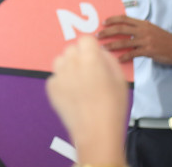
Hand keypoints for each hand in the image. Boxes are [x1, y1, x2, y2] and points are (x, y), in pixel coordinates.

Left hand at [46, 37, 127, 165]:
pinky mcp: (51, 87)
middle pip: (71, 48)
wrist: (96, 133)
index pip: (86, 39)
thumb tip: (100, 53)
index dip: (92, 48)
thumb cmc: (112, 108)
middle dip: (79, 56)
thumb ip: (109, 60)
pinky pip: (55, 77)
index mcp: (91, 59)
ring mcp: (59, 75)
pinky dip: (62, 82)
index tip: (95, 56)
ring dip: (68, 66)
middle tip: (89, 72)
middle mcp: (72, 63)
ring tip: (79, 82)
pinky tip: (73, 94)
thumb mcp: (120, 80)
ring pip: (60, 60)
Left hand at [97, 15, 171, 64]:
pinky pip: (133, 54)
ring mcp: (146, 40)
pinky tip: (117, 60)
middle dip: (107, 32)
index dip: (113, 19)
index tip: (103, 22)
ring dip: (112, 45)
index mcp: (143, 24)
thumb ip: (140, 30)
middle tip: (97, 35)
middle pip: (121, 29)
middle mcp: (143, 30)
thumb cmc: (166, 40)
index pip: (125, 18)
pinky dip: (124, 57)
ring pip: (124, 42)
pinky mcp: (148, 51)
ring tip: (103, 48)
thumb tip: (126, 32)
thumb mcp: (152, 30)